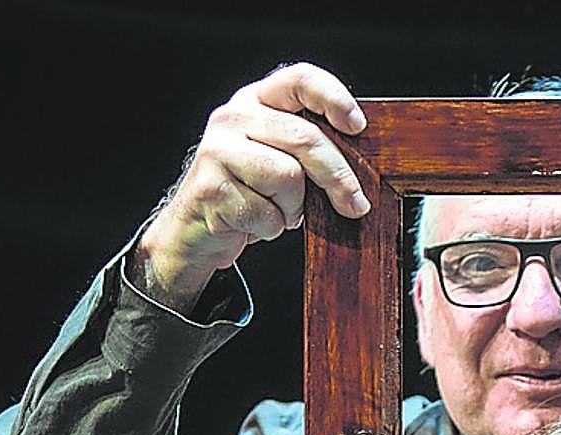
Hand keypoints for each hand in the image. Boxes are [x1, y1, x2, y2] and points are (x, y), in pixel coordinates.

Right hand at [133, 62, 368, 312]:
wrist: (196, 229)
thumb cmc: (251, 193)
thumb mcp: (281, 160)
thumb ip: (310, 150)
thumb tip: (363, 168)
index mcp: (256, 101)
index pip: (300, 80)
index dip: (334, 98)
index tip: (357, 126)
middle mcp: (233, 117)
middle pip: (305, 138)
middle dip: (338, 177)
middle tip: (356, 204)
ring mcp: (217, 150)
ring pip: (288, 177)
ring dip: (293, 207)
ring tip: (278, 210)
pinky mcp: (210, 188)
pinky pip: (267, 213)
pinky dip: (272, 227)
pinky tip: (255, 223)